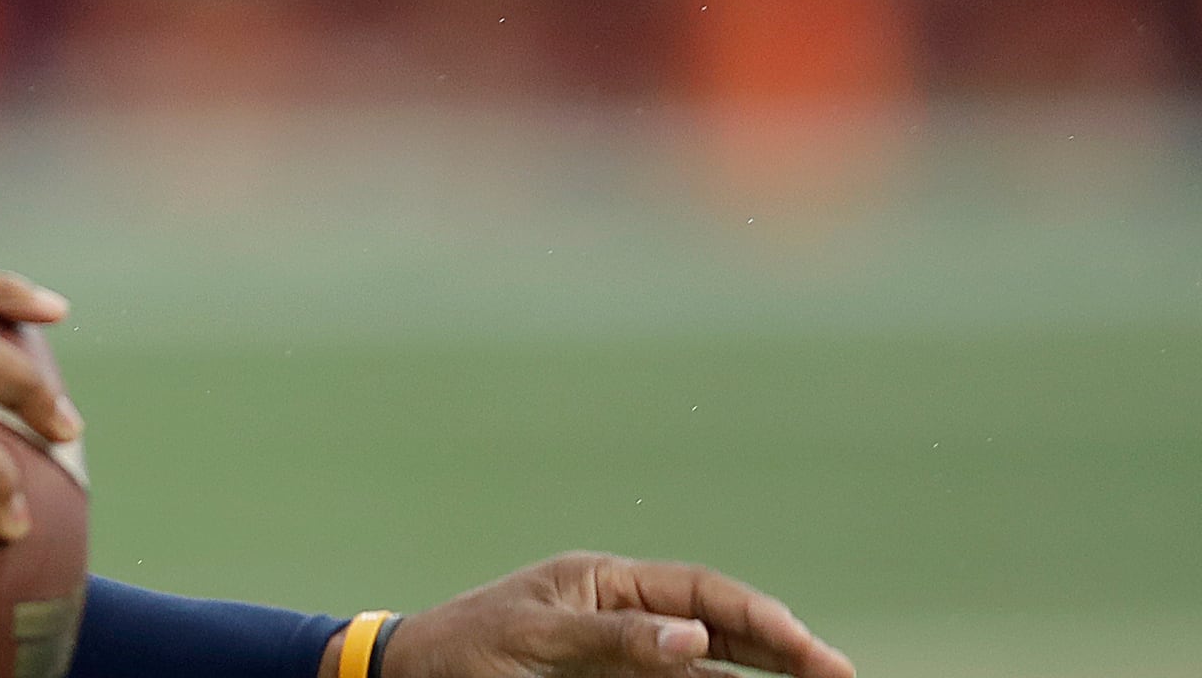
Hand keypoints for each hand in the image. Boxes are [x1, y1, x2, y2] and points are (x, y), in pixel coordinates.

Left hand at [374, 553, 853, 677]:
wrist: (410, 676)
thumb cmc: (460, 649)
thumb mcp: (534, 640)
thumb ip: (613, 638)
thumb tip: (692, 635)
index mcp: (602, 581)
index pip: (698, 591)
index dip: (759, 618)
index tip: (811, 650)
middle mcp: (621, 613)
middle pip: (718, 624)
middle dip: (781, 646)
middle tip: (840, 673)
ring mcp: (620, 653)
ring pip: (708, 662)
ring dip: (760, 674)